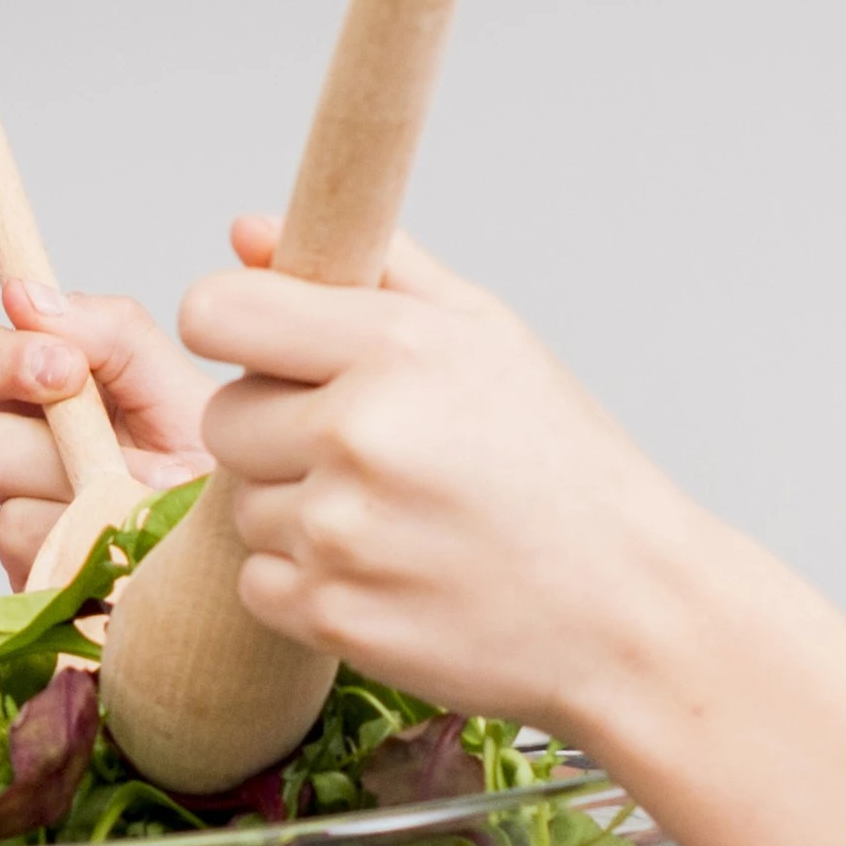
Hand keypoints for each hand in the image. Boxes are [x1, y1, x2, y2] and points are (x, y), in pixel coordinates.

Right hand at [0, 274, 215, 584]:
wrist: (265, 536)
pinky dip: (103, 550)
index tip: (63, 367)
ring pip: (17, 513)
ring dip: (93, 504)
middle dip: (46, 448)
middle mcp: (26, 460)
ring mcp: (32, 528)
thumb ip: (109, 330)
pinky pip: (50, 568)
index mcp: (42, 396)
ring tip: (156, 502)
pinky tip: (143, 545)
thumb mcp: (176, 380)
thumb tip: (26, 298)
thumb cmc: (217, 457)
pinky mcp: (45, 589)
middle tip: (103, 446)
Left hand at [179, 229, 748, 741]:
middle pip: (224, 417)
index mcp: (395, 346)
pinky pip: (259, 582)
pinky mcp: (332, 614)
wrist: (629, 609)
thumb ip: (373, 271)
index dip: (234, 328)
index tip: (272, 353)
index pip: (217, 310)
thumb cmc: (565, 469)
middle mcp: (357, 434)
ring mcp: (340, 532)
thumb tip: (249, 231)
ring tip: (396, 519)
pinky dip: (307, 583)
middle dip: (276, 430)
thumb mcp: (491, 337)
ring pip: (243, 505)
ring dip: (298, 511)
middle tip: (367, 452)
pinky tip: (387, 573)